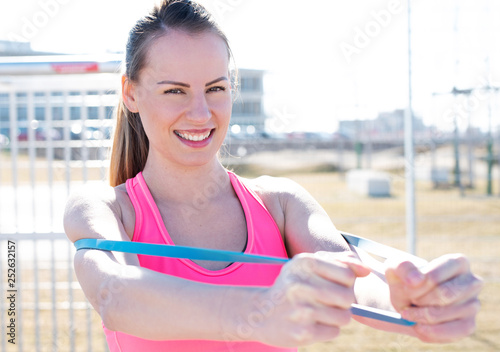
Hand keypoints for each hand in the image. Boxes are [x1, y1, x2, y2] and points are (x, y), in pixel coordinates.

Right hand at [252, 251, 369, 346]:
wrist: (260, 313)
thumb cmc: (293, 285)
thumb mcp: (309, 266)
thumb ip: (340, 262)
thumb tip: (367, 270)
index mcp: (304, 263)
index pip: (347, 274)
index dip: (346, 282)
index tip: (333, 283)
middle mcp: (300, 284)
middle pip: (348, 296)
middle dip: (343, 301)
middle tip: (327, 300)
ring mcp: (300, 310)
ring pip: (344, 316)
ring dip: (336, 316)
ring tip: (318, 312)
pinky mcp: (302, 333)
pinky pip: (334, 331)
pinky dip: (327, 329)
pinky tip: (311, 323)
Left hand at [385, 254, 482, 342]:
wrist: (407, 301)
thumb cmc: (405, 280)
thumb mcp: (396, 268)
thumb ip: (403, 267)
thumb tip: (416, 280)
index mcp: (458, 262)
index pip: (436, 277)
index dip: (416, 286)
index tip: (405, 289)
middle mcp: (472, 282)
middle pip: (445, 294)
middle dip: (420, 300)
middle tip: (409, 301)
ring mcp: (473, 304)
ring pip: (445, 313)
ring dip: (421, 316)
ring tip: (410, 312)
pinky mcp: (468, 325)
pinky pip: (451, 332)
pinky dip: (429, 331)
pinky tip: (418, 326)